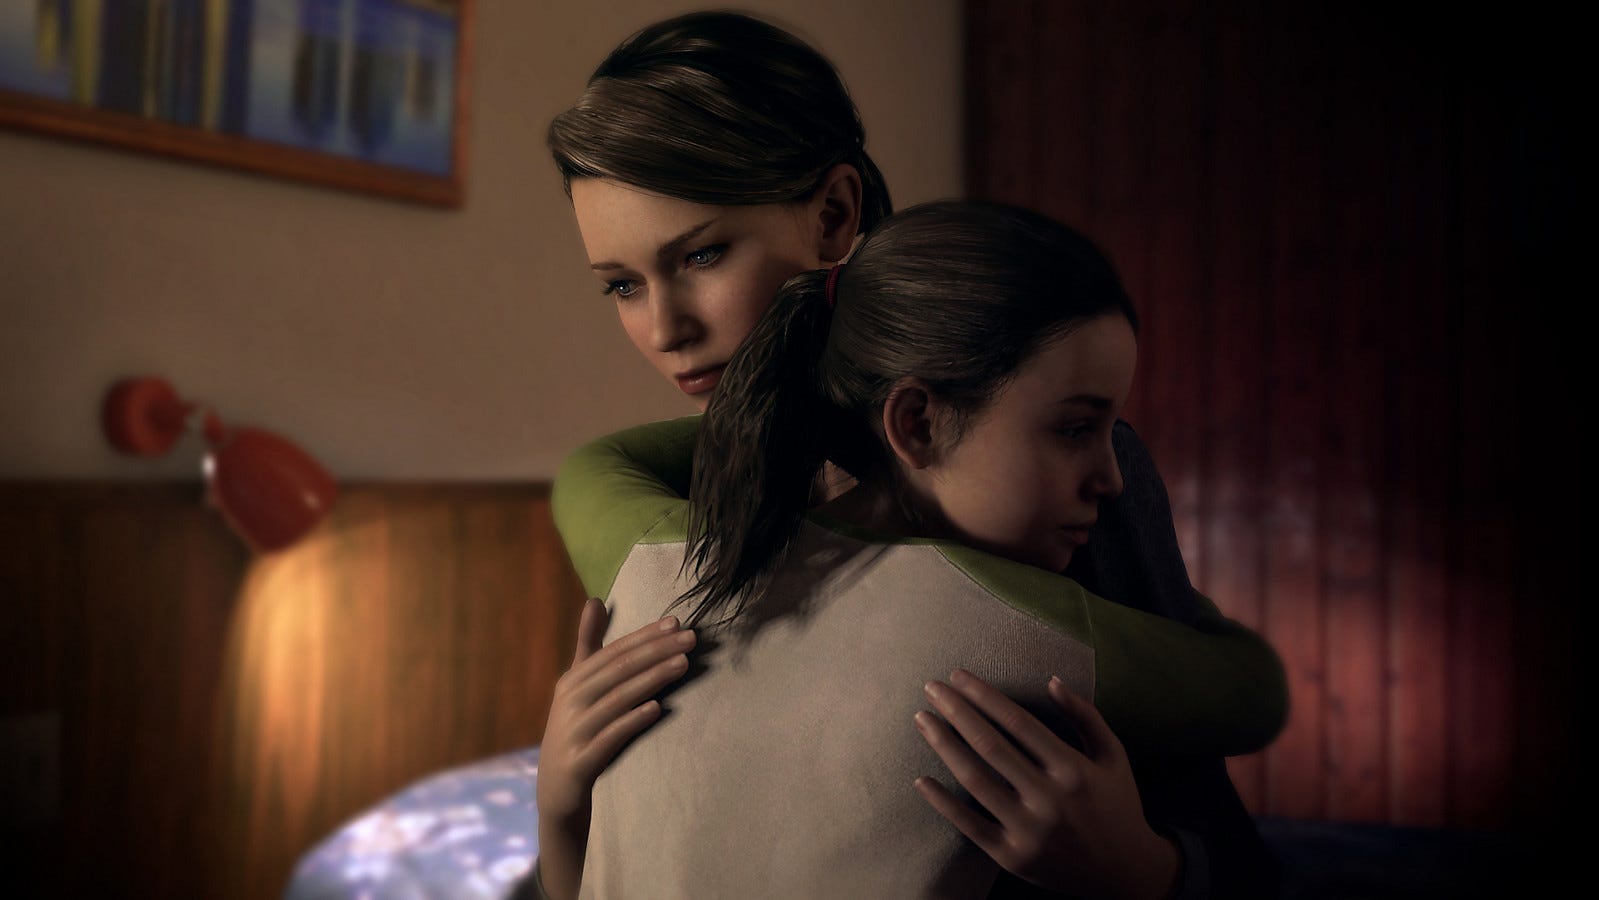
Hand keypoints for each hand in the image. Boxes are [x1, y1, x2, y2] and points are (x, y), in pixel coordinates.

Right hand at [535, 598, 695, 899]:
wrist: (555, 791)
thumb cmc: (577, 730)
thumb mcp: (579, 687)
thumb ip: (588, 644)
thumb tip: (595, 599)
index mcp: (573, 681)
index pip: (614, 652)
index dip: (645, 636)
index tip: (677, 622)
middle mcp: (570, 702)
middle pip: (618, 671)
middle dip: (656, 651)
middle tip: (692, 639)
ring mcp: (573, 731)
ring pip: (616, 699)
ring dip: (651, 679)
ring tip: (683, 665)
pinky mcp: (579, 761)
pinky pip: (609, 737)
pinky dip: (632, 721)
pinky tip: (657, 709)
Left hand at [913, 670, 1181, 899]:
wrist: (1126, 872)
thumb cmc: (1117, 804)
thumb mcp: (1112, 756)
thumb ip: (1084, 716)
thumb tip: (1051, 680)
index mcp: (1074, 770)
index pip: (1017, 722)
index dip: (984, 696)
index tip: (958, 676)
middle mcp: (1050, 800)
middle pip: (990, 745)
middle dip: (956, 711)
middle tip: (931, 688)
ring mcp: (1029, 831)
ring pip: (975, 779)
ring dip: (943, 745)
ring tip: (922, 720)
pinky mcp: (1012, 857)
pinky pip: (969, 825)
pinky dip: (942, 801)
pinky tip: (921, 778)